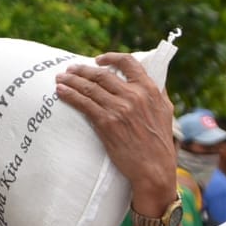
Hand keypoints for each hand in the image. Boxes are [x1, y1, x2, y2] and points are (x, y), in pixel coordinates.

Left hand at [55, 54, 176, 215]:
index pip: (128, 62)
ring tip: (60, 79)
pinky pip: (84, 104)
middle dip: (82, 70)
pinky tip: (61, 93)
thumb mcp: (165, 112)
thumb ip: (157, 93)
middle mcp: (134, 95)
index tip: (98, 60)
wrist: (154, 168)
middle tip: (70, 70)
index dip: (111, 57)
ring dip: (71, 81)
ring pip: (90, 88)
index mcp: (149, 89)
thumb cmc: (160, 143)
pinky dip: (70, 96)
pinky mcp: (107, 123)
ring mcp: (119, 108)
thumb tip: (152, 80)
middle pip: (102, 75)